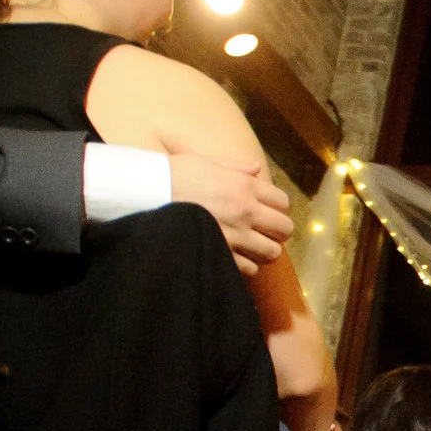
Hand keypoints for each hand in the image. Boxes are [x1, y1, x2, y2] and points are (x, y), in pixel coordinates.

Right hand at [168, 154, 293, 276]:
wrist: (145, 195)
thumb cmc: (172, 175)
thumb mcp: (204, 161)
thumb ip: (234, 166)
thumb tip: (255, 169)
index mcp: (244, 186)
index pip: (283, 202)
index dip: (276, 206)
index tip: (266, 209)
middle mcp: (245, 211)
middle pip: (284, 229)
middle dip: (277, 230)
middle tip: (263, 230)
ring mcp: (235, 235)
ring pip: (272, 252)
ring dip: (264, 250)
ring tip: (251, 246)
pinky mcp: (222, 253)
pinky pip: (250, 269)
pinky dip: (246, 265)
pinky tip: (234, 257)